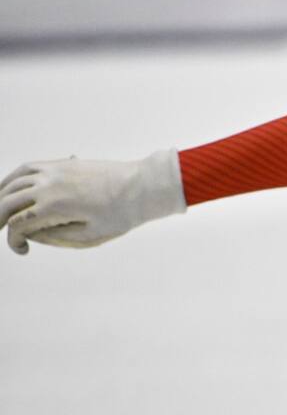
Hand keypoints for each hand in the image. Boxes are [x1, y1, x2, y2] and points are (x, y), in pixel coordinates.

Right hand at [0, 150, 184, 254]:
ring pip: (12, 183)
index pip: (19, 225)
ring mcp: (53, 171)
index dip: (14, 241)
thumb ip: (55, 236)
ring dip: (1, 199)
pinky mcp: (61, 164)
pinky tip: (9, 189)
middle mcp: (48, 186)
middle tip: (0, 231)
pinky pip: (27, 168)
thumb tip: (31, 233)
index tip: (23, 250)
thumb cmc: (122, 214)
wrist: (143, 186)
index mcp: (54, 207)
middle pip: (7, 202)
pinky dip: (12, 179)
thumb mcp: (90, 235)